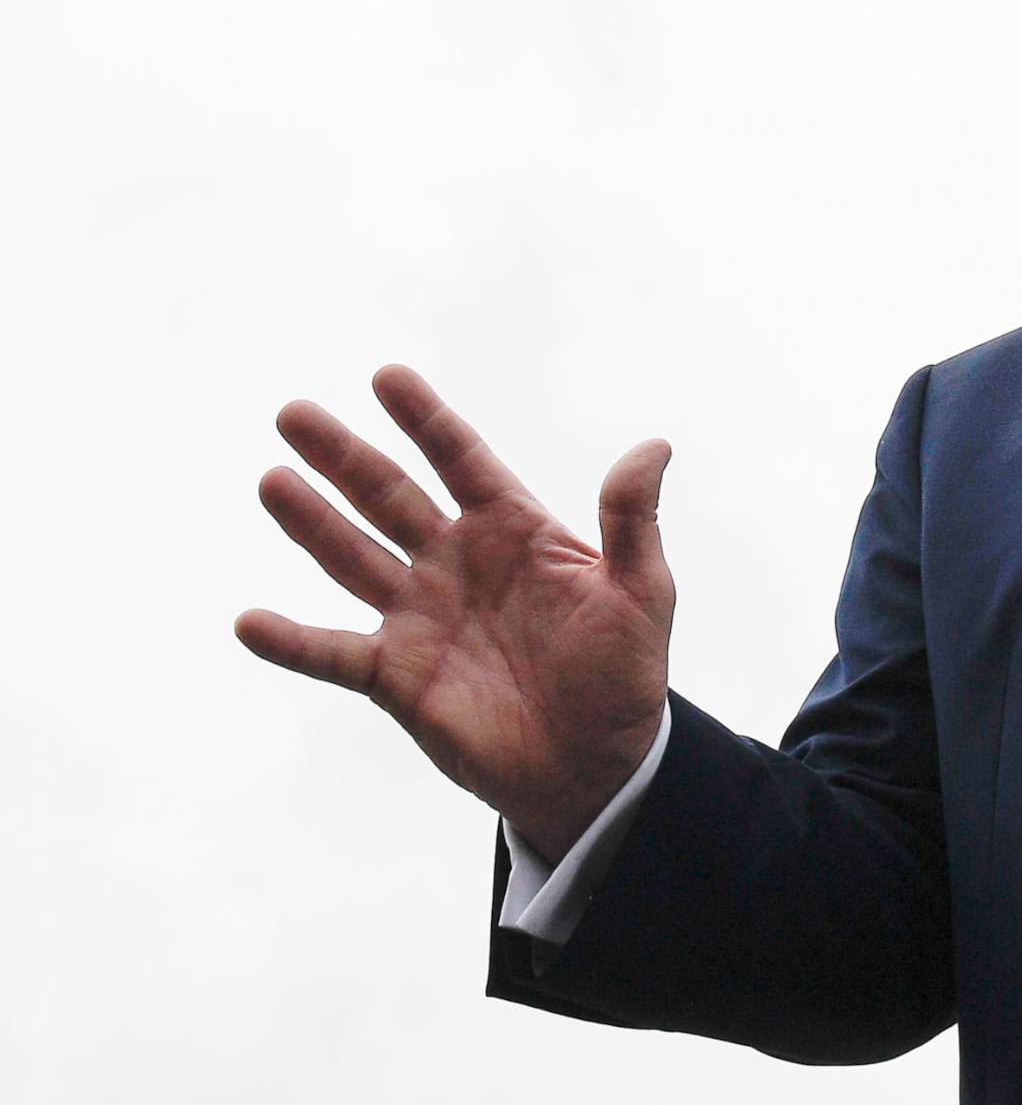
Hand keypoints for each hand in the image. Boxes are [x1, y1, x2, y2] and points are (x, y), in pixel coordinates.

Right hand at [235, 364, 675, 860]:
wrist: (597, 764)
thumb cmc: (624, 672)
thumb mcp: (640, 591)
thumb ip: (631, 520)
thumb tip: (654, 445)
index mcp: (514, 530)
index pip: (461, 460)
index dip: (426, 419)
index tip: (387, 376)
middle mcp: (456, 562)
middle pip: (389, 496)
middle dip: (344, 456)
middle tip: (294, 414)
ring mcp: (419, 617)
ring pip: (351, 558)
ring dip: (310, 523)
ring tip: (272, 481)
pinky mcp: (395, 676)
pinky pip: (333, 653)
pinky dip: (290, 641)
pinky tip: (248, 622)